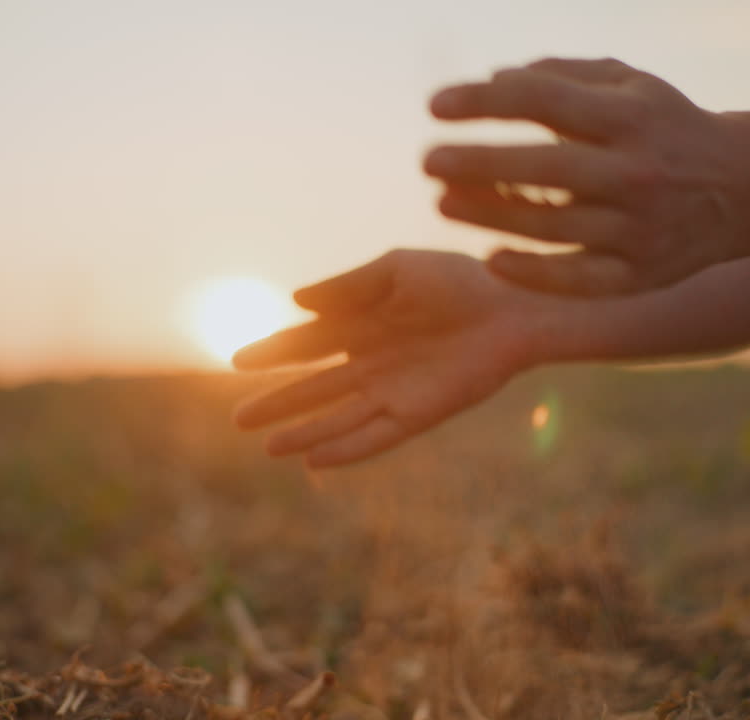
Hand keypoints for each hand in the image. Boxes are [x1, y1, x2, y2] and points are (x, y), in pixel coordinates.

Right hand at [231, 250, 552, 467]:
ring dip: (304, 432)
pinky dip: (345, 450)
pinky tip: (314, 461)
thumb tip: (295, 300)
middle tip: (239, 420)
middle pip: (314, 388)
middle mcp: (372, 362)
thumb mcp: (398, 270)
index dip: (273, 351)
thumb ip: (349, 285)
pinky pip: (374, 437)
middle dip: (277, 403)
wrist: (513, 308)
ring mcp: (393, 391)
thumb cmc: (461, 281)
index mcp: (364, 325)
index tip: (236, 360)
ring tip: (268, 446)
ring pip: (337, 417)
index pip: (307, 342)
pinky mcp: (418, 414)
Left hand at [424, 57, 749, 295]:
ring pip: (552, 226)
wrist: (749, 187)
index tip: (435, 105)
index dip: (484, 102)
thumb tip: (493, 80)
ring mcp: (639, 228)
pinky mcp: (641, 274)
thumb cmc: (668, 126)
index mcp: (631, 116)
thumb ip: (563, 76)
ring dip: (490, 216)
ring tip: (442, 203)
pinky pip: (577, 280)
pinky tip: (491, 259)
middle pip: (544, 168)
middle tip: (427, 161)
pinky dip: (532, 273)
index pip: (544, 102)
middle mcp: (637, 171)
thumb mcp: (630, 85)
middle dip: (478, 163)